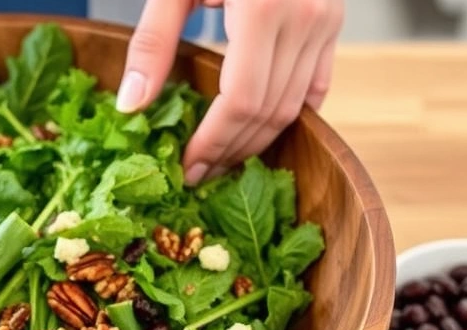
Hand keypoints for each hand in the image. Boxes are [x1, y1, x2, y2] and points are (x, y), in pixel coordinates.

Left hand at [116, 0, 343, 184]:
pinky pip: (318, 83)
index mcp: (263, 10)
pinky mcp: (334, 19)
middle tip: (198, 175)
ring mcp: (328, 19)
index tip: (187, 169)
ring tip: (223, 161)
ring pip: (296, 105)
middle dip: (232, 151)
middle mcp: (306, 18)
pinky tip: (263, 133)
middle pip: (268, 111)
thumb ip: (153, 42)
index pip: (240, 102)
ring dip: (258, 141)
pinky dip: (294, 114)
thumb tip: (131, 106)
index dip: (214, 143)